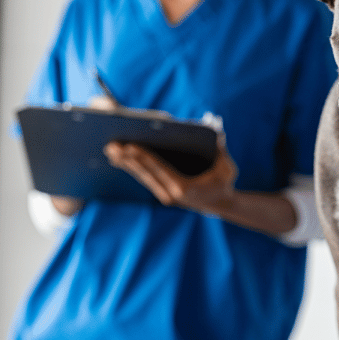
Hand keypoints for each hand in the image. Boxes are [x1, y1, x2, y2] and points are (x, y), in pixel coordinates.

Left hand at [104, 137, 237, 213]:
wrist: (221, 204)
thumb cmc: (224, 183)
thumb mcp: (227, 169)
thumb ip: (221, 153)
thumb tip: (217, 135)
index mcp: (184, 188)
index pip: (159, 169)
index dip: (144, 157)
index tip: (130, 147)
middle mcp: (170, 194)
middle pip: (145, 173)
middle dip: (128, 159)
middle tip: (112, 146)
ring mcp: (164, 195)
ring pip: (142, 177)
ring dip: (126, 164)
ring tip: (111, 152)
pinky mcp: (162, 193)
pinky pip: (145, 179)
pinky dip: (133, 168)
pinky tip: (121, 160)